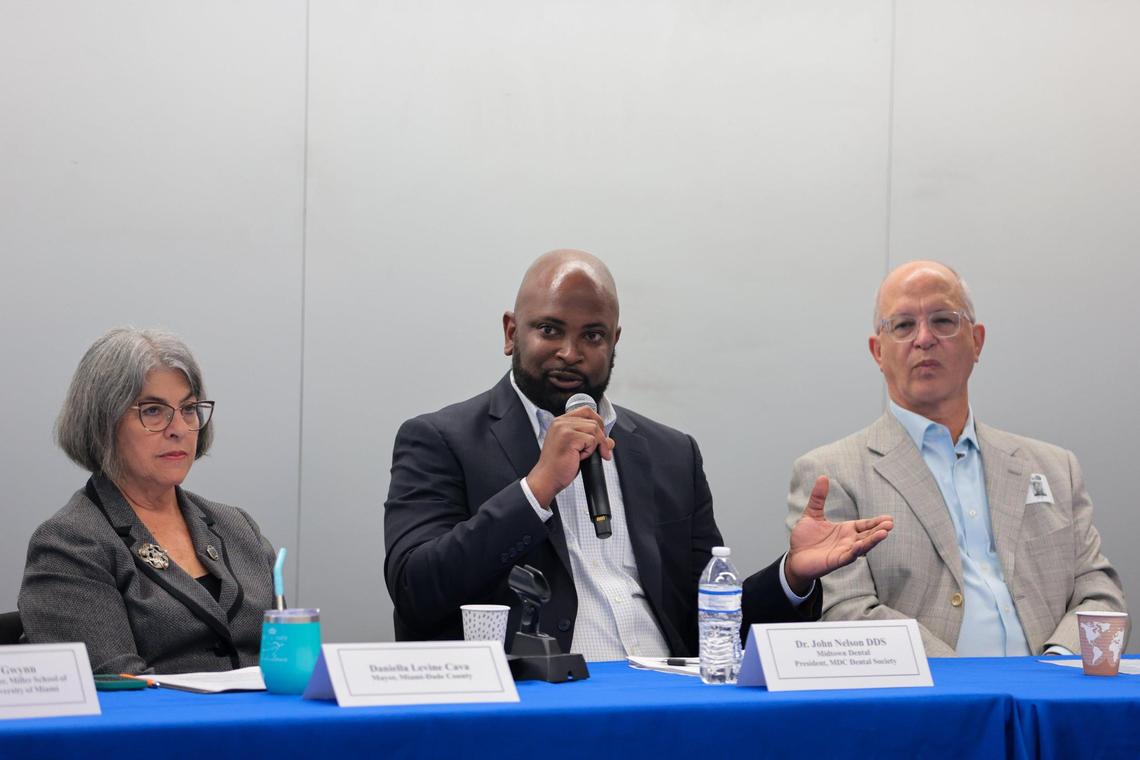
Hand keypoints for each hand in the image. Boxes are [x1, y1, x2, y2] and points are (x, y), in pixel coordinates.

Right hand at [526, 406, 613, 507]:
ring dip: (595, 445)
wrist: (547, 479)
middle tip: (601, 451)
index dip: (598, 423)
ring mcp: (564, 428)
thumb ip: (591, 440)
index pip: (586, 411)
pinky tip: (579, 458)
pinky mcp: (569, 437)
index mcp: (560, 422)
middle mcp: (561, 422)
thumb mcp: (577, 449)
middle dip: (601, 437)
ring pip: (595, 429)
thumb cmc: (559, 466)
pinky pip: (592, 440)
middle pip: (593, 420)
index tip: (600, 437)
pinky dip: (590, 451)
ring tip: (583, 455)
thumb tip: (610, 441)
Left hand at [785, 476, 892, 595]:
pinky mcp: (836, 561)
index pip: (864, 525)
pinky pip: (848, 556)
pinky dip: (856, 551)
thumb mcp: (812, 513)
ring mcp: (843, 551)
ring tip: (884, 533)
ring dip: (873, 540)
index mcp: (845, 529)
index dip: (875, 522)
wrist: (793, 556)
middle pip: (867, 535)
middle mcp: (848, 541)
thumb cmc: (804, 538)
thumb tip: (823, 476)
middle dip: (879, 530)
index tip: (888, 518)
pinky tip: (861, 545)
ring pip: (862, 546)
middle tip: (890, 524)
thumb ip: (818, 497)